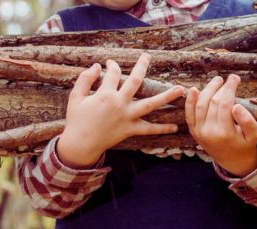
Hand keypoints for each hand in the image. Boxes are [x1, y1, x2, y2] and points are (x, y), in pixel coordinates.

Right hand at [57, 54, 184, 168]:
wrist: (80, 144)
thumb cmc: (76, 120)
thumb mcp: (76, 97)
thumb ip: (85, 80)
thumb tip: (95, 66)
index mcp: (105, 94)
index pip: (112, 73)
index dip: (112, 66)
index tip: (110, 64)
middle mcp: (119, 103)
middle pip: (135, 81)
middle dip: (142, 66)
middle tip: (148, 57)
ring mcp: (126, 117)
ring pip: (150, 104)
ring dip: (167, 96)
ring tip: (181, 89)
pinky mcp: (129, 130)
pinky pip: (148, 129)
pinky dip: (161, 129)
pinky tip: (174, 127)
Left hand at [185, 74, 256, 176]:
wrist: (231, 160)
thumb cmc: (245, 144)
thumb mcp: (254, 134)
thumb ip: (247, 121)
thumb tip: (237, 105)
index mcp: (224, 133)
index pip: (224, 104)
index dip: (229, 88)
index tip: (235, 78)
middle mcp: (208, 132)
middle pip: (212, 103)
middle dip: (220, 88)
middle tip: (229, 78)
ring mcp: (199, 131)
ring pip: (200, 105)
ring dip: (207, 90)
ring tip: (217, 80)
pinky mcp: (193, 131)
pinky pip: (189, 114)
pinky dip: (189, 102)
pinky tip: (193, 89)